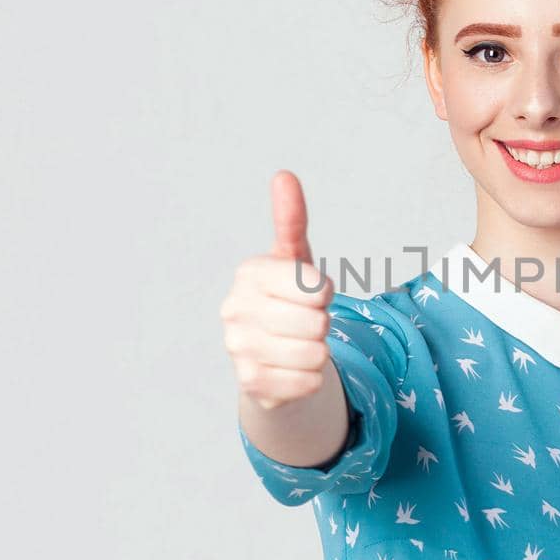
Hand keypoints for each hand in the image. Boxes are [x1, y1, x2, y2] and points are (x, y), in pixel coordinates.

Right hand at [220, 169, 335, 409]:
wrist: (270, 356)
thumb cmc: (287, 300)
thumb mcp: (294, 258)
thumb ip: (291, 220)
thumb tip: (284, 176)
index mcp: (250, 273)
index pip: (315, 287)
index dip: (324, 293)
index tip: (311, 294)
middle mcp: (235, 309)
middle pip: (317, 323)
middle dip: (322, 324)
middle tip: (304, 322)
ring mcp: (238, 348)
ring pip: (314, 354)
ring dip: (319, 352)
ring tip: (300, 344)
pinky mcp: (250, 383)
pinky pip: (307, 382)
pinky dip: (311, 378)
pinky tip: (293, 368)